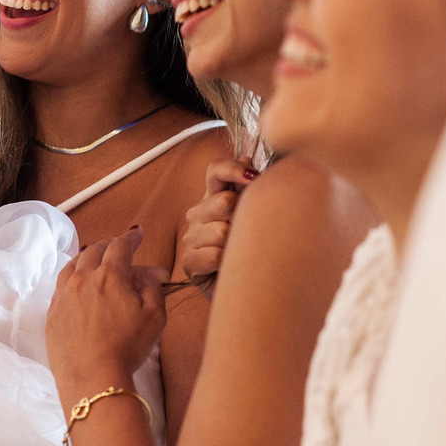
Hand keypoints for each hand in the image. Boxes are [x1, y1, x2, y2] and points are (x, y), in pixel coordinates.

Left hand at [46, 227, 169, 390]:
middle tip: (119, 246)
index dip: (131, 237)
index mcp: (110, 275)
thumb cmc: (128, 347)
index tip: (138, 234)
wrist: (93, 377)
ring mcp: (64, 295)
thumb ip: (153, 288)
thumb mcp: (154, 316)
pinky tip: (77, 285)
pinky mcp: (52, 313)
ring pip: (73, 265)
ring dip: (86, 258)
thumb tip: (150, 273)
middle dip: (109, 245)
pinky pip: (61, 286)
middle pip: (94, 251)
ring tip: (94, 259)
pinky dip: (71, 278)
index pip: (120, 246)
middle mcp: (83, 278)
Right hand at [181, 156, 258, 281]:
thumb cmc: (255, 248)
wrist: (251, 288)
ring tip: (241, 253)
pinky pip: (213, 256)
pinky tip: (229, 266)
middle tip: (250, 232)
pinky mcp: (189, 263)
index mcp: (215, 196)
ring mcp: (191, 238)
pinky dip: (226, 262)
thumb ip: (250, 186)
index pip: (216, 170)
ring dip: (236, 245)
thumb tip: (245, 157)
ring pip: (219, 232)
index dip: (234, 170)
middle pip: (222, 201)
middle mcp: (199, 213)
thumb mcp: (256, 214)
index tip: (255, 178)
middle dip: (241, 217)